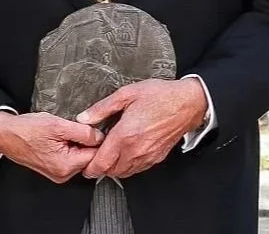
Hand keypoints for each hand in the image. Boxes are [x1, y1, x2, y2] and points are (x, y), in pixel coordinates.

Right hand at [0, 111, 102, 183]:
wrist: (7, 134)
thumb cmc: (27, 130)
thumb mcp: (58, 125)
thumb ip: (83, 132)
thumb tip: (100, 137)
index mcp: (66, 166)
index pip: (95, 155)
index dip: (98, 139)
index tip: (95, 128)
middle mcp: (63, 174)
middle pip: (88, 157)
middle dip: (86, 141)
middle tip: (75, 126)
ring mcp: (58, 173)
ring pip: (79, 156)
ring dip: (77, 142)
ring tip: (63, 130)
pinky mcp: (54, 168)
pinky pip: (70, 157)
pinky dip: (69, 146)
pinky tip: (59, 136)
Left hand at [78, 78, 207, 180]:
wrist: (185, 103)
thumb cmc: (158, 96)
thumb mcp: (126, 94)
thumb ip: (102, 108)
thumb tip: (84, 118)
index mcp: (125, 135)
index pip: (101, 163)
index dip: (88, 166)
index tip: (83, 161)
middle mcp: (136, 151)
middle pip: (110, 171)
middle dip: (99, 166)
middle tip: (93, 153)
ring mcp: (147, 157)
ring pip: (123, 173)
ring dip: (112, 167)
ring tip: (107, 152)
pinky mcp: (155, 158)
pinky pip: (136, 170)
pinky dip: (126, 166)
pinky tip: (124, 152)